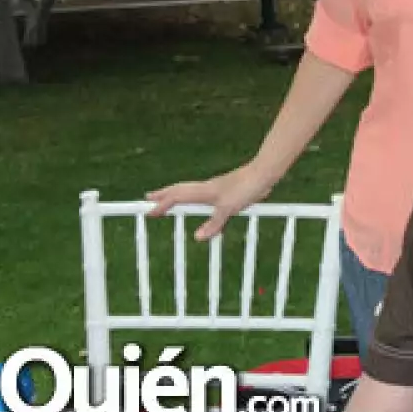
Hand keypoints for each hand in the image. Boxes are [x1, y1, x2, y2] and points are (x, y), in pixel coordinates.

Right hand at [146, 162, 277, 240]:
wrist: (264, 173)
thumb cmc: (245, 188)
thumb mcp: (229, 209)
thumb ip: (214, 223)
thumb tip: (197, 237)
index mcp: (202, 191)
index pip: (176, 197)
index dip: (162, 204)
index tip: (148, 212)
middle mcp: (206, 188)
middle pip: (180, 190)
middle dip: (163, 195)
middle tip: (149, 198)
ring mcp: (215, 188)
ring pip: (191, 191)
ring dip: (178, 195)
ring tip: (170, 201)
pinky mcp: (225, 190)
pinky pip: (204, 195)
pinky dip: (195, 198)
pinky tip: (200, 204)